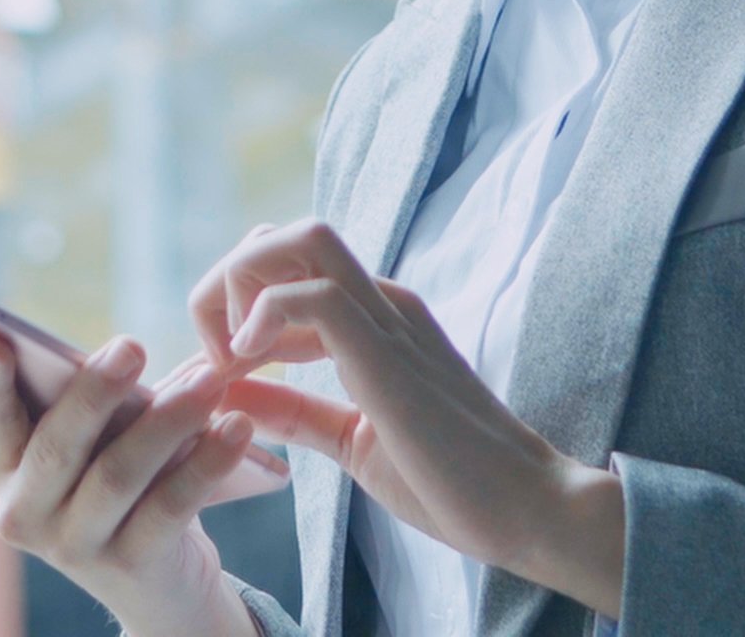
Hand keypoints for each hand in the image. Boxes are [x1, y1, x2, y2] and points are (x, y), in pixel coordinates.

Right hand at [0, 329, 267, 636]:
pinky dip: (207, 463)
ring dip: (168, 421)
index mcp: (3, 469)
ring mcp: (74, 546)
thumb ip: (79, 400)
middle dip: (93, 393)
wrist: (158, 579)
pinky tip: (237, 427)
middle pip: (55, 448)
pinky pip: (170, 506)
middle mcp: (24, 513)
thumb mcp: (88, 440)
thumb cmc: (115, 479)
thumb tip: (107, 350)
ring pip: (117, 475)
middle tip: (132, 346)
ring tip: (210, 381)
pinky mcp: (129, 565)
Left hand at [190, 219, 625, 618]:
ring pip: (297, 241)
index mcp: (375, 319)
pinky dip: (261, 319)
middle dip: (227, 281)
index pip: (288, 261)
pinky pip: (311, 295)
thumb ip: (294, 412)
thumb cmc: (452, 484)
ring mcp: (389, 318)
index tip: (227, 370)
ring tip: (234, 359)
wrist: (527, 511)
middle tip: (217, 356)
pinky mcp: (388, 349)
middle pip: (285, 234)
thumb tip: (231, 392)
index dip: (237, 302)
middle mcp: (381, 301)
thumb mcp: (351, 442)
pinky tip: (252, 369)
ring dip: (239, 288)